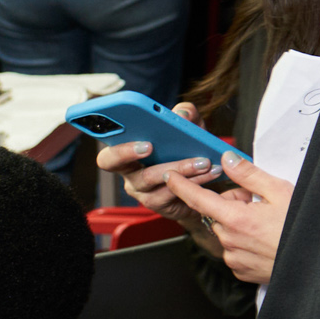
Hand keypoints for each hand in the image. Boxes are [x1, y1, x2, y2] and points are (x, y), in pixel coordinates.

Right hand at [97, 104, 221, 250]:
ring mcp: (142, 192)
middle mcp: (129, 173)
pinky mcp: (160, 204)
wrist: (208, 182)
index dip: (119, 146)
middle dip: (131, 153)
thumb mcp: (190, 129)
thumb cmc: (189, 150)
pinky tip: (210, 172)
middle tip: (152, 146)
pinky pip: (172, 192)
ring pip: (151, 179)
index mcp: (129, 153)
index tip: (141, 140)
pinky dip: (194, 180)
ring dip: (180, 168)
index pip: (109, 153)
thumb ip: (186, 115)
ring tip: (204, 161)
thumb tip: (181, 114)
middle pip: (115, 165)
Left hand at [163, 151, 293, 284]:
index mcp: (236, 218)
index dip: (181, 185)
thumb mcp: (281, 192)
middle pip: (219, 213)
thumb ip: (249, 175)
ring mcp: (234, 258)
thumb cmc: (302, 225)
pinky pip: (235, 249)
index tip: (169, 175)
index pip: (199, 199)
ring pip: (227, 231)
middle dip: (234, 204)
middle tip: (262, 205)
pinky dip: (246, 243)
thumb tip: (228, 159)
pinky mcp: (240, 270)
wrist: (314, 263)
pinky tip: (266, 241)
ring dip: (240, 224)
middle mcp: (229, 240)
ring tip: (268, 225)